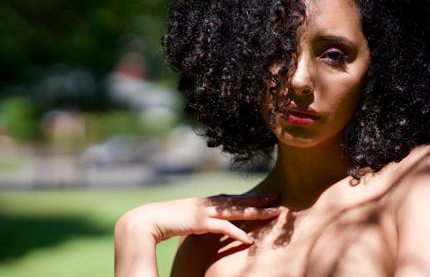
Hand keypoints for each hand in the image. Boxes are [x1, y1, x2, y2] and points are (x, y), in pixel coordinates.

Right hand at [114, 193, 279, 275]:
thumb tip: (202, 224)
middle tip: (277, 197)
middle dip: (258, 199)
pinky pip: (222, 228)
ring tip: (274, 213)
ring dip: (256, 212)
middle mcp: (207, 203)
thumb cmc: (161, 221)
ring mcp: (204, 211)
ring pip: (236, 210)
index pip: (230, 198)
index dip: (247, 198)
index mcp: (203, 202)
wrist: (144, 220)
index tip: (261, 196)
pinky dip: (236, 234)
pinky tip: (249, 240)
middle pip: (238, 200)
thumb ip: (195, 220)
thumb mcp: (183, 218)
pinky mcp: (199, 222)